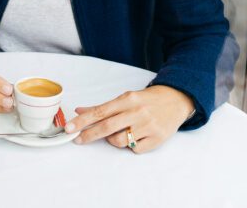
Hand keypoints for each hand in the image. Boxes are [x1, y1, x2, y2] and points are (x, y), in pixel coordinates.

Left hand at [65, 85, 193, 153]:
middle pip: (107, 127)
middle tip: (77, 140)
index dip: (83, 121)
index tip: (70, 128)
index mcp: (128, 99)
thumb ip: (103, 107)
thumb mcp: (126, 98)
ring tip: (120, 133)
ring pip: (119, 141)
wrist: (176, 100)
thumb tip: (80, 111)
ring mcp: (148, 126)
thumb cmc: (147, 100)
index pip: (100, 111)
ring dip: (113, 140)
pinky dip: (131, 146)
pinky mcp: (157, 139)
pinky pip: (134, 149)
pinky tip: (136, 137)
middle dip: (89, 135)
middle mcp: (138, 112)